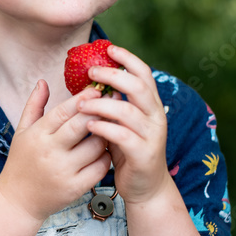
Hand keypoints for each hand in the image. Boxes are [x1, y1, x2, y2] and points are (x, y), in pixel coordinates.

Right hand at [0, 80, 111, 222]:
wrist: (18, 201)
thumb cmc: (22, 162)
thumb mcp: (22, 132)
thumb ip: (34, 106)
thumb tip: (43, 81)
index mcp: (37, 135)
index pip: (63, 111)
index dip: (82, 98)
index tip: (97, 89)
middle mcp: (50, 152)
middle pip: (82, 126)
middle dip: (100, 111)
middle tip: (113, 102)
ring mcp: (63, 171)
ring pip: (96, 146)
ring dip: (107, 134)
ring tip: (111, 126)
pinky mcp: (75, 188)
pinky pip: (100, 167)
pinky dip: (106, 156)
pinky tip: (104, 150)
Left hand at [77, 45, 170, 204]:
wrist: (145, 187)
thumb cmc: (128, 151)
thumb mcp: (121, 123)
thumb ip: (113, 104)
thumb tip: (94, 81)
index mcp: (150, 105)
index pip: (144, 74)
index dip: (128, 59)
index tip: (109, 48)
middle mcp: (154, 116)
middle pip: (138, 87)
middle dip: (113, 76)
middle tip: (91, 72)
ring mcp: (151, 135)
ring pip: (127, 111)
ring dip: (101, 104)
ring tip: (80, 104)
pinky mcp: (143, 154)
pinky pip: (123, 136)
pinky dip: (104, 128)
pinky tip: (89, 125)